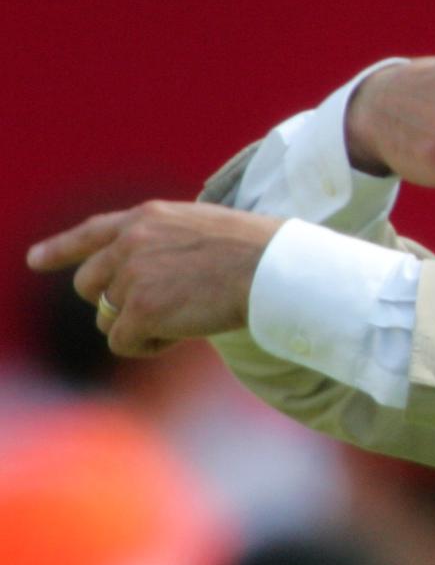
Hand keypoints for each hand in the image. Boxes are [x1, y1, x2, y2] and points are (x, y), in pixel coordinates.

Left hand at [26, 201, 283, 357]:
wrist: (270, 268)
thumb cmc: (256, 253)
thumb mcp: (203, 229)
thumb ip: (166, 243)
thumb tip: (147, 280)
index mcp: (147, 217)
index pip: (91, 232)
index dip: (60, 249)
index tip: (35, 261)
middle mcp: (130, 243)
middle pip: (90, 284)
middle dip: (114, 303)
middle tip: (157, 313)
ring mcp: (132, 276)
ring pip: (107, 317)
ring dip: (139, 326)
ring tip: (183, 320)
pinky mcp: (141, 310)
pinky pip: (123, 341)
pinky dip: (148, 346)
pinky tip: (180, 336)